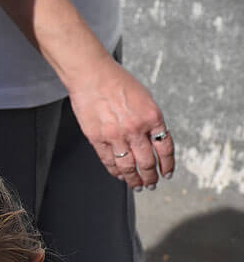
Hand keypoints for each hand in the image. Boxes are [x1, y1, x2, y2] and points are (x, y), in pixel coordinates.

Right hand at [67, 55, 174, 190]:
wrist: (92, 76)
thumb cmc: (116, 82)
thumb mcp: (144, 98)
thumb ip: (150, 120)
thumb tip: (153, 140)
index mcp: (152, 116)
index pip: (165, 148)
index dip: (168, 164)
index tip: (167, 172)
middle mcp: (135, 128)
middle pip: (147, 162)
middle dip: (151, 176)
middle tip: (152, 183)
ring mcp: (115, 136)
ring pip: (128, 166)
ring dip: (134, 179)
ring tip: (137, 185)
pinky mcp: (97, 139)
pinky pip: (109, 161)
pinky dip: (115, 171)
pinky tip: (119, 175)